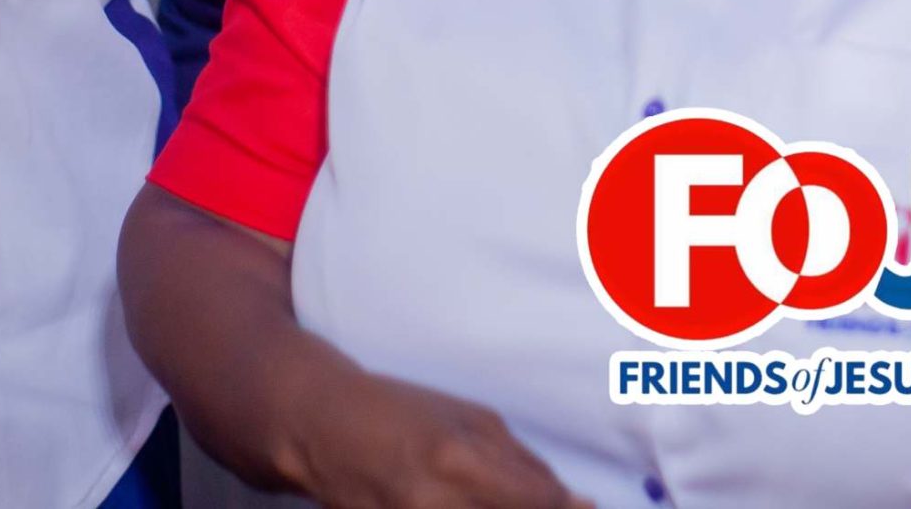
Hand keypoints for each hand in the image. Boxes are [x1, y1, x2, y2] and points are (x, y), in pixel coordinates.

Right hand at [284, 363, 592, 508]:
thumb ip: (527, 467)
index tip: (588, 508)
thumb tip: (580, 503)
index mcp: (460, 460)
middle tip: (540, 503)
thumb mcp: (473, 421)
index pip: (540, 503)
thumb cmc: (405, 412)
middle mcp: (435, 502)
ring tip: (500, 500)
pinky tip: (474, 505)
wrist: (322, 425)